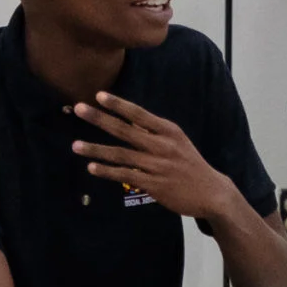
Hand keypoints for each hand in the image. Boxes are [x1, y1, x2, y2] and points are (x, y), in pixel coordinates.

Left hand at [71, 94, 240, 221]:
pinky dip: (108, 171)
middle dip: (99, 118)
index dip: (118, 104)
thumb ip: (152, 132)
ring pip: (121, 155)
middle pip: (125, 130)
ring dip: (96, 149)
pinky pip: (126, 176)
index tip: (98, 95)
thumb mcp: (176, 141)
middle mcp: (162, 145)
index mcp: (168, 131)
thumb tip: (128, 120)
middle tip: (78, 108)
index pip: (139, 114)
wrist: (211, 191)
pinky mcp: (154, 184)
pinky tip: (92, 167)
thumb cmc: (190, 164)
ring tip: (75, 145)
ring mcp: (157, 166)